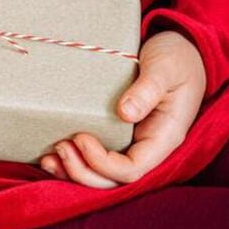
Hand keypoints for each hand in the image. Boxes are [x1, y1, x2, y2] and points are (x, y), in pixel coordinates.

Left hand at [40, 31, 205, 186]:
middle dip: (84, 171)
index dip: (103, 162)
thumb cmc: (176, 57)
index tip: (81, 137)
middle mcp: (146, 147)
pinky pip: (95, 157)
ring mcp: (131, 143)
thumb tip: (125, 113)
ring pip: (102, 174)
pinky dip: (72, 160)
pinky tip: (49, 155)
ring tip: (49, 157)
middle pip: (114, 180)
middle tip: (60, 146)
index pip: (133, 169)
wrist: (180, 48)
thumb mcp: (166, 68)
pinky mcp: (116, 134)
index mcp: (164, 137)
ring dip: (73, 171)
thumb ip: (148, 89)